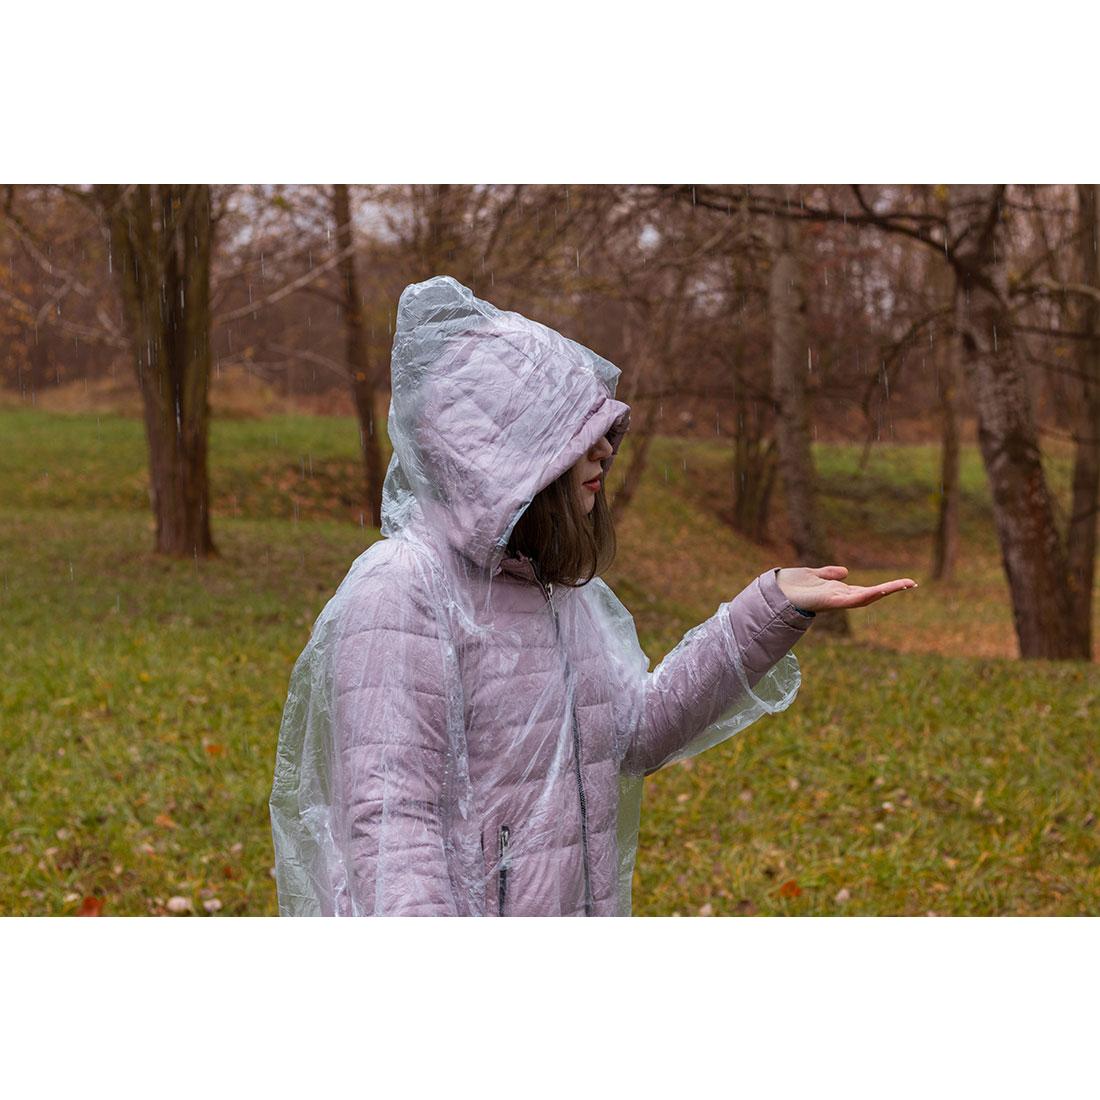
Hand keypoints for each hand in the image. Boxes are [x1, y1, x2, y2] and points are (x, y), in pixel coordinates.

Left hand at [775, 565, 917, 611]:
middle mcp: (839, 598)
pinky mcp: (829, 602)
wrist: (774, 590)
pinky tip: (879, 590)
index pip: (866, 589)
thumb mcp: (814, 574)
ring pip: (865, 597)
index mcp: (837, 592)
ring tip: (904, 584)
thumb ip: (829, 573)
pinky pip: (850, 600)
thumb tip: (846, 572)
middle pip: (871, 594)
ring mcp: (835, 601)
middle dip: (891, 589)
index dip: (884, 586)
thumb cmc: (791, 585)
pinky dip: (866, 595)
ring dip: (884, 591)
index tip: (903, 582)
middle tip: (913, 583)